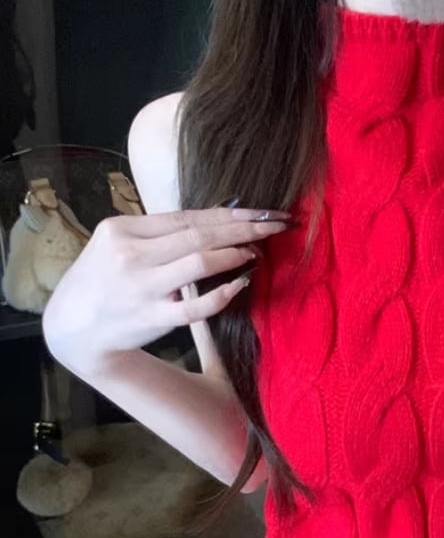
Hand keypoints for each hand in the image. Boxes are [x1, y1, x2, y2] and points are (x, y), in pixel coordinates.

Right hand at [42, 206, 290, 374]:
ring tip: (257, 252)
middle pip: (199, 235)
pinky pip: (197, 306)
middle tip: (275, 225)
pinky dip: (223, 294)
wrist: (73, 326)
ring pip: (199, 263)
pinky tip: (242, 283)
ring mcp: (141, 288)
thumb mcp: (119, 244)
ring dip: (235, 255)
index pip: (187, 217)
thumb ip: (159, 234)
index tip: (262, 211)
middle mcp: (131, 255)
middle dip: (243, 229)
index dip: (229, 213)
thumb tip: (216, 220)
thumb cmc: (104, 279)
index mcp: (123, 230)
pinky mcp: (152, 318)